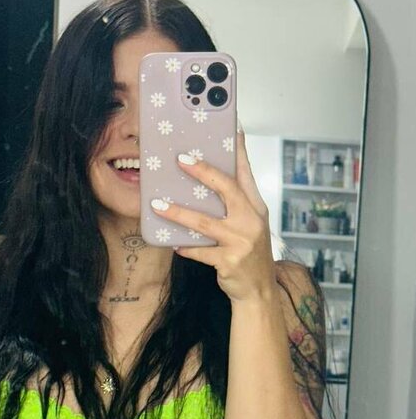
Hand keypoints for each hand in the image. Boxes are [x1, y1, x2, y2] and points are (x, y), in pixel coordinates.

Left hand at [151, 129, 276, 302]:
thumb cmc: (249, 252)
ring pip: (204, 223)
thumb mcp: (249, 223)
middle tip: (180, 160)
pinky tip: (171, 241)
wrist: (259, 290)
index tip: (231, 128)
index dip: (238, 150)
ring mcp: (241, 242)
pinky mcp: (229, 262)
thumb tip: (211, 177)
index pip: (246, 173)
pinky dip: (184, 246)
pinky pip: (200, 251)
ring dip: (178, 213)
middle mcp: (251, 221)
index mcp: (256, 207)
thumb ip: (235, 201)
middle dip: (203, 172)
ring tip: (158, 204)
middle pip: (226, 190)